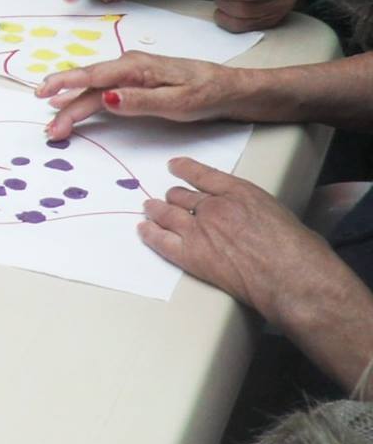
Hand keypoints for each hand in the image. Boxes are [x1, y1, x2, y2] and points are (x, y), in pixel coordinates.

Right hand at [37, 53, 254, 139]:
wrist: (232, 89)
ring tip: (54, 118)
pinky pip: (104, 89)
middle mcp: (129, 66)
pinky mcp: (136, 82)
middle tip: (51, 129)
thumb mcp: (178, 102)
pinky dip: (86, 98)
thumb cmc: (208, 94)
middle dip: (65, 105)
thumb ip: (140, 100)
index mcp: (136, 67)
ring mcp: (132, 73)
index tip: (44, 96)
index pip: (92, 77)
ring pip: (94, 88)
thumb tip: (106, 98)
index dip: (65, 86)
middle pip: (89, 85)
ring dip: (73, 103)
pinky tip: (73, 102)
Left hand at [140, 158, 345, 324]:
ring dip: (155, 210)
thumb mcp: (280, 215)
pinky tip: (143, 230)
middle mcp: (214, 206)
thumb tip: (253, 222)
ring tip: (148, 208)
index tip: (174, 166)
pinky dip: (149, 234)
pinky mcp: (191, 255)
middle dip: (173, 197)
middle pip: (181, 196)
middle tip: (167, 199)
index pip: (203, 174)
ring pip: (166, 214)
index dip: (185, 169)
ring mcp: (199, 230)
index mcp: (240, 192)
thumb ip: (257, 211)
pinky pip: (161, 240)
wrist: (293, 277)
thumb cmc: (300, 251)